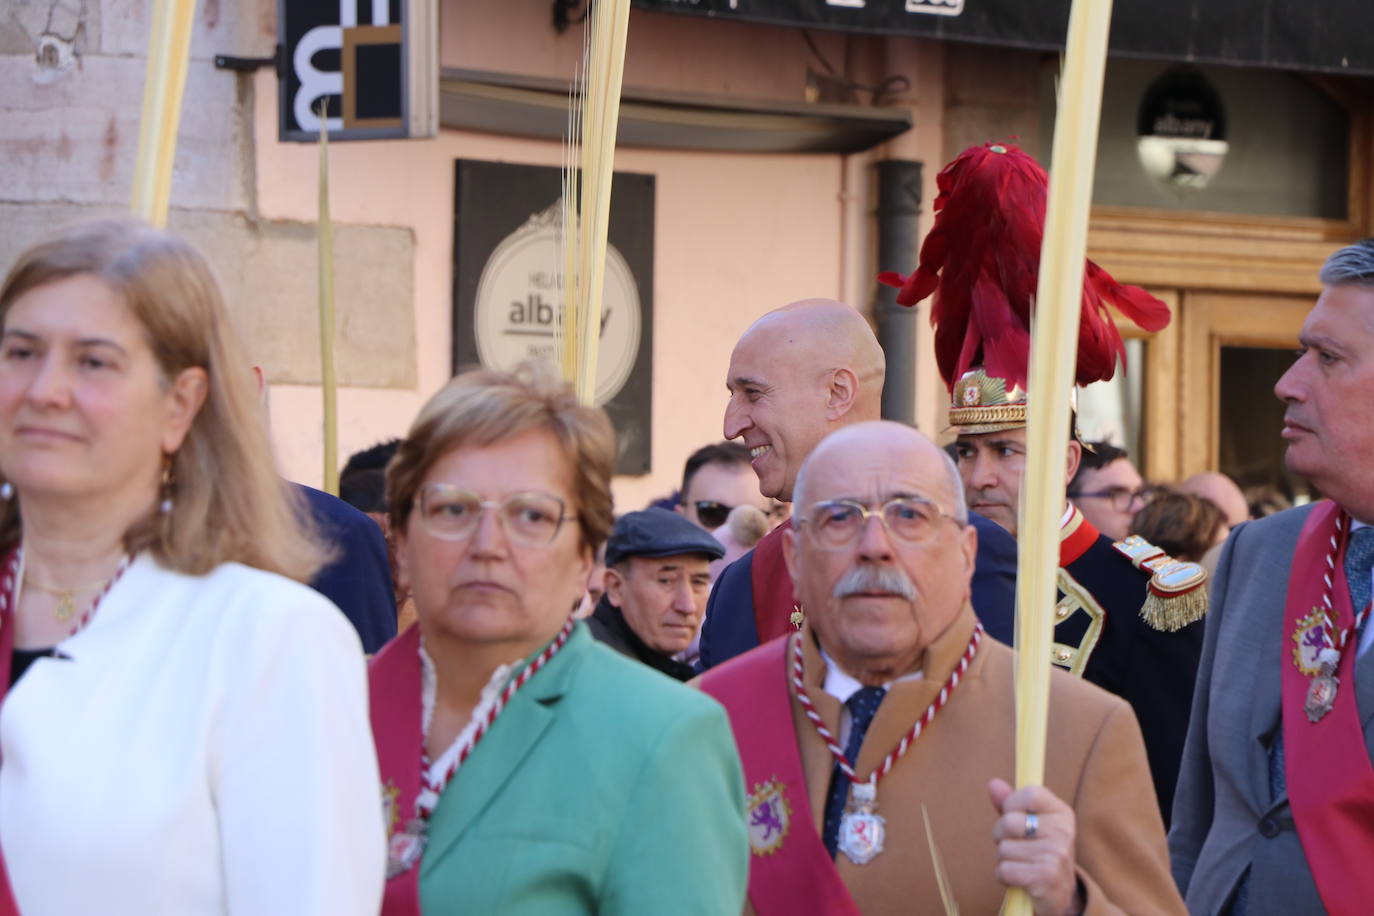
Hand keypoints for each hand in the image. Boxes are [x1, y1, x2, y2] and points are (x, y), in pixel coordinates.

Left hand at [987, 778, 1082, 915]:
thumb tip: (992, 783)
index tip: (1015, 816)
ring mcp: (1057, 855)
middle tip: (1017, 846)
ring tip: (1022, 864)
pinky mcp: (1046, 878)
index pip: (1030, 793)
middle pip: (1008, 822)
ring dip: (1004, 859)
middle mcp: (1063, 832)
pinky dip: (1004, 877)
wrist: (1060, 895)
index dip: (1012, 804)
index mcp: (1062, 813)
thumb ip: (1011, 804)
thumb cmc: (1040, 853)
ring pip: (1003, 849)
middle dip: (1001, 836)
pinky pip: (1004, 870)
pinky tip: (1020, 879)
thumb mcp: (1030, 825)